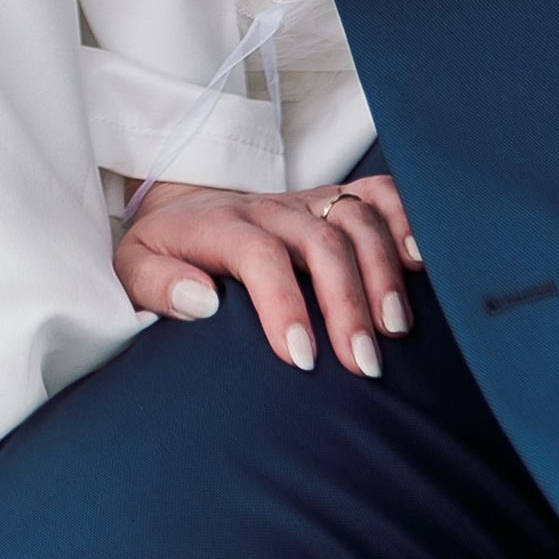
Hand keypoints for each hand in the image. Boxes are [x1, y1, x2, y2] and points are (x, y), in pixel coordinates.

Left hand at [115, 171, 423, 378]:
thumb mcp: (134, 270)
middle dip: (347, 301)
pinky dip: (407, 220)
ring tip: (398, 328)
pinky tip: (425, 261)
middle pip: (321, 240)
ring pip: (357, 218)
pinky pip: (380, 196)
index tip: (301, 360)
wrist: (184, 208)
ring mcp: (307, 201)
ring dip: (383, 271)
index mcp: (221, 224)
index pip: (260, 254)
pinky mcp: (334, 201)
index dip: (284, 304)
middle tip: (364, 363)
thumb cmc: (164, 253)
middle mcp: (271, 207)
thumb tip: (201, 302)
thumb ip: (158, 285)